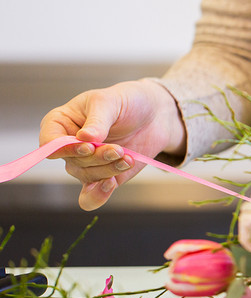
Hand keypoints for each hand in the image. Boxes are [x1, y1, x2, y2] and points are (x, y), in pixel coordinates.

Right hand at [39, 80, 186, 210]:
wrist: (154, 115)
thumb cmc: (126, 102)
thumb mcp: (110, 101)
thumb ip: (97, 120)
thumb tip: (85, 138)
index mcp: (60, 123)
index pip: (49, 143)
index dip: (65, 149)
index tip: (88, 146)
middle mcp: (69, 146)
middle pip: (72, 161)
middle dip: (97, 158)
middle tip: (118, 149)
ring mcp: (85, 163)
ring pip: (86, 176)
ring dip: (108, 170)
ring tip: (127, 157)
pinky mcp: (103, 177)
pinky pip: (90, 196)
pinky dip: (97, 196)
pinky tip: (110, 185)